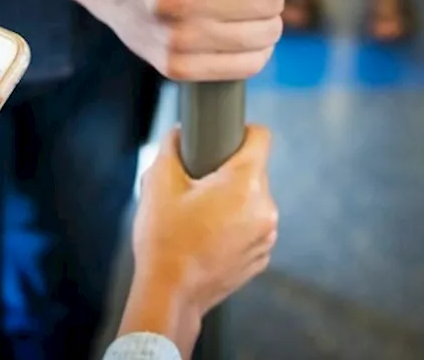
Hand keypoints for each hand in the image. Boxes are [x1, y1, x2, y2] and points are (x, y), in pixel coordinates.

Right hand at [122, 126, 277, 353]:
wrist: (170, 293)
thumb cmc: (164, 239)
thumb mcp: (158, 181)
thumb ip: (170, 146)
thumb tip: (178, 134)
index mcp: (244, 182)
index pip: (261, 137)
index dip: (243, 130)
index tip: (226, 137)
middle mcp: (265, 207)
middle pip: (254, 170)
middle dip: (229, 171)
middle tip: (199, 183)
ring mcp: (266, 235)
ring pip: (253, 200)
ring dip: (233, 200)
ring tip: (201, 214)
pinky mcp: (261, 257)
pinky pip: (252, 227)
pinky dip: (236, 226)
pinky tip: (209, 236)